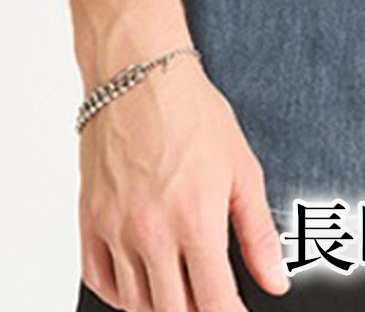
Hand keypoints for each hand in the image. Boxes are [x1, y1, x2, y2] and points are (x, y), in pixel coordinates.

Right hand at [79, 57, 289, 310]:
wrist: (139, 75)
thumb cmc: (193, 113)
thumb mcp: (242, 168)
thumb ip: (258, 233)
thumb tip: (275, 282)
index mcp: (195, 220)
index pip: (214, 304)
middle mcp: (151, 232)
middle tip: (210, 297)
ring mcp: (115, 229)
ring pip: (135, 304)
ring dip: (160, 305)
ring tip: (181, 287)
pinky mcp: (89, 221)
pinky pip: (98, 280)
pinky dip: (121, 292)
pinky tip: (141, 280)